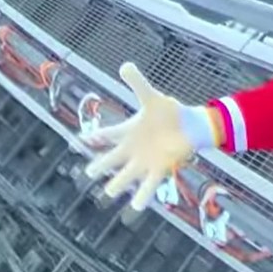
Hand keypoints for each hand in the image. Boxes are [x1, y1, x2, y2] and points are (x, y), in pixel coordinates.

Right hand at [82, 63, 210, 212]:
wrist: (190, 126)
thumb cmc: (168, 112)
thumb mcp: (151, 96)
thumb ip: (137, 83)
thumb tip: (125, 64)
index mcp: (128, 132)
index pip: (107, 135)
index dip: (95, 137)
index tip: (82, 139)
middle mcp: (132, 149)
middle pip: (112, 159)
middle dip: (101, 166)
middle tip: (90, 172)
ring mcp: (144, 161)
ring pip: (127, 175)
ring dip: (119, 184)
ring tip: (110, 193)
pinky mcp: (159, 168)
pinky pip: (149, 184)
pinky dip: (143, 196)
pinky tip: (137, 207)